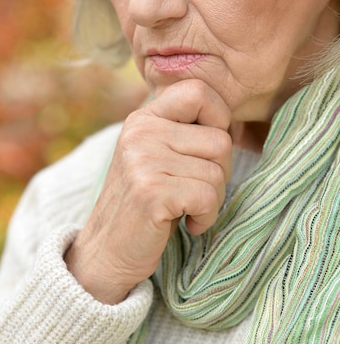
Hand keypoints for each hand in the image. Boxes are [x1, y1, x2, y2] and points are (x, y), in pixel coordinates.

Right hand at [65, 79, 231, 303]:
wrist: (106, 252)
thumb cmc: (146, 203)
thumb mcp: (157, 155)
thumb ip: (184, 132)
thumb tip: (237, 122)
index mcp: (143, 118)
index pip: (198, 91)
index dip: (219, 118)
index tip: (208, 151)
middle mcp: (141, 132)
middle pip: (220, 140)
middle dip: (220, 172)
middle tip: (194, 191)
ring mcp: (142, 161)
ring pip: (217, 172)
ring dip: (213, 200)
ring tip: (186, 209)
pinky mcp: (150, 192)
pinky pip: (207, 197)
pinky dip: (206, 218)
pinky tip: (187, 224)